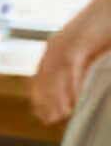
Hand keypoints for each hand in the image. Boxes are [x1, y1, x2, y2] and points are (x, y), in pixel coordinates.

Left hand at [36, 0, 107, 127]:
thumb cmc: (107, 26)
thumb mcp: (91, 50)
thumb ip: (83, 66)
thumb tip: (81, 89)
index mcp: (56, 47)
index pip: (42, 76)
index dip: (42, 96)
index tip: (43, 114)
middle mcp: (55, 46)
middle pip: (43, 78)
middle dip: (45, 100)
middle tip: (49, 119)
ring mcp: (63, 43)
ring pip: (54, 75)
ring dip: (55, 97)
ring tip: (60, 115)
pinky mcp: (76, 42)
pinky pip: (69, 67)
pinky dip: (70, 85)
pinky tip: (73, 100)